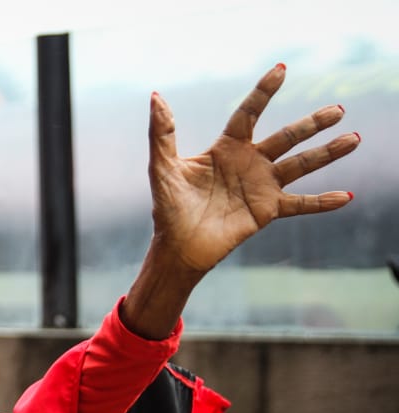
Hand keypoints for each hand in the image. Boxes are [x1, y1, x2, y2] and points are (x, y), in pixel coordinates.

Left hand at [124, 64, 358, 338]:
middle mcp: (249, 162)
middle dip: (312, 123)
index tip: (282, 69)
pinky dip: (322, 202)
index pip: (249, 113)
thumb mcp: (163, 167)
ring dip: (327, 152)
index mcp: (226, 148)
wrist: (177, 247)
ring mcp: (261, 186)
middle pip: (286, 136)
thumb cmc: (168, 207)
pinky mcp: (267, 210)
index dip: (264, 91)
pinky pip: (300, 205)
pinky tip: (345, 197)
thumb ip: (162, 133)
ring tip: (353, 138)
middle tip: (338, 109)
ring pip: (301, 164)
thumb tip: (156, 97)